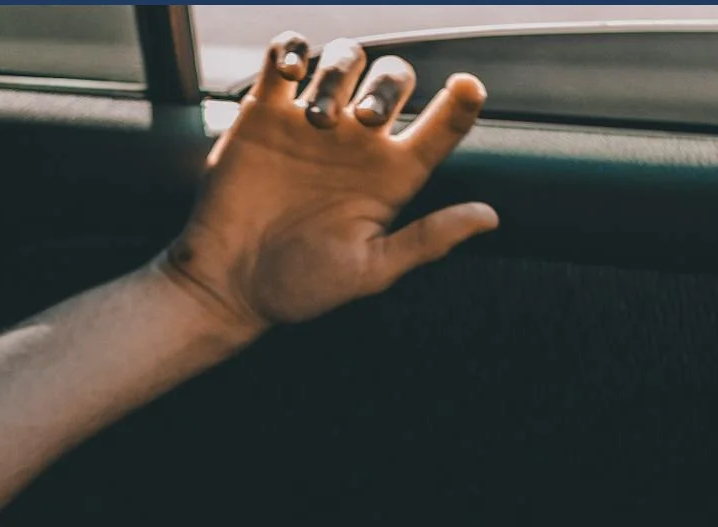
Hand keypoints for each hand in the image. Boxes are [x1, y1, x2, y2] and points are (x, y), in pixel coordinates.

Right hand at [163, 33, 498, 335]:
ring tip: (314, 119)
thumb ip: (426, 240)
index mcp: (390, 176)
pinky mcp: (265, 112)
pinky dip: (291, 49)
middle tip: (362, 121)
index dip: (461, 103)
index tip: (468, 87)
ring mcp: (311, 123)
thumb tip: (488, 218)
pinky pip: (284, 57)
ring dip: (338, 74)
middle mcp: (356, 143)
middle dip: (386, 86)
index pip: (441, 127)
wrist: (229, 284)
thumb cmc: (299, 286)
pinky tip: (290, 72)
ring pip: (344, 59)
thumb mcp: (369, 271)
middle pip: (393, 78)